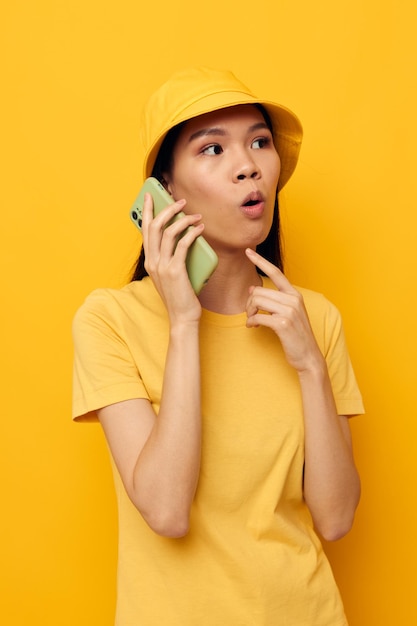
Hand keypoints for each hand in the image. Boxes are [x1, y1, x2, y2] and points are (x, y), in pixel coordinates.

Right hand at [141, 193, 202, 323]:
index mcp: (149, 261)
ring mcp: (162, 266)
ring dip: (182, 220)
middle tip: (179, 201)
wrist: (182, 317)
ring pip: (168, 233)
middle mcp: (152, 262)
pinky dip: (191, 233)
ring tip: (195, 215)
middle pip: (154, 226)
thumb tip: (183, 237)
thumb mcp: (170, 274)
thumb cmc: (180, 296)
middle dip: (166, 209)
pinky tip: (200, 229)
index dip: (147, 211)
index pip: (145, 230)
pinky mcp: (175, 270)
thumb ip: (171, 257)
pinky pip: (182, 245)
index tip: (150, 195)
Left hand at [245, 248, 323, 372]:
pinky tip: (252, 327)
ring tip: (252, 320)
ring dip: (249, 312)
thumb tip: (252, 288)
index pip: (275, 272)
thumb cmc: (295, 335)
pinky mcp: (283, 323)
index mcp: (294, 294)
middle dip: (249, 303)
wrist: (308, 355)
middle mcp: (293, 299)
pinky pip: (257, 316)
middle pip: (259, 291)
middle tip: (250, 314)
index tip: (248, 251)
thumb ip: (273, 300)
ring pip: (256, 301)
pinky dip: (251, 322)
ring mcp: (289, 311)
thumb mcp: (287, 314)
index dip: (260, 261)